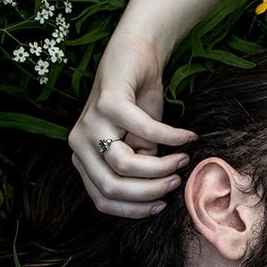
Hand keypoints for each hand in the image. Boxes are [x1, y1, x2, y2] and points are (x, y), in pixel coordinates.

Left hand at [68, 32, 195, 217]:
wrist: (135, 56)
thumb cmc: (138, 104)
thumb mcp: (139, 144)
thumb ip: (142, 169)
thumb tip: (160, 194)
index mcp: (83, 158)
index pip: (102, 199)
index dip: (134, 209)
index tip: (162, 205)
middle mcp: (78, 143)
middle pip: (111, 187)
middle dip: (150, 191)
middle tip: (177, 182)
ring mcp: (89, 123)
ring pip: (124, 164)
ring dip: (161, 167)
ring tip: (182, 159)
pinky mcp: (108, 103)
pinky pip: (144, 131)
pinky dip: (170, 137)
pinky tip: (187, 136)